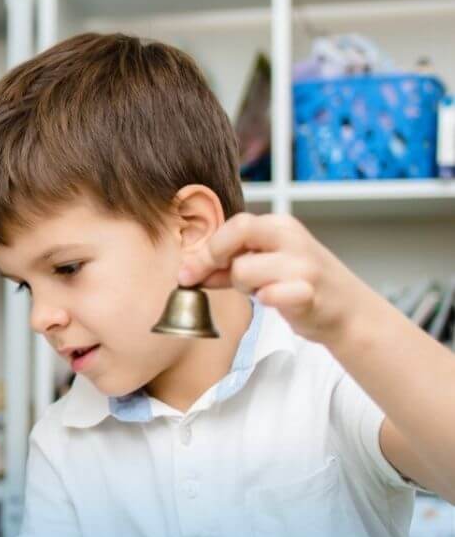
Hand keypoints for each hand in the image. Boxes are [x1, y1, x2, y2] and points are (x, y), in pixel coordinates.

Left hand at [177, 211, 373, 345]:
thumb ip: (227, 267)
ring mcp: (302, 265)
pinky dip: (265, 299)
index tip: (189, 271)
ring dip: (242, 285)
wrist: (349, 312)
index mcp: (280, 226)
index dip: (205, 248)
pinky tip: (272, 300)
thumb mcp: (264, 267)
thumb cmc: (301, 286)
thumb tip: (188, 271)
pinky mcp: (308, 293)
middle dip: (214, 255)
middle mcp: (291, 239)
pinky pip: (271, 294)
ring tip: (259, 291)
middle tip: (210, 277)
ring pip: (243, 270)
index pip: (233, 224)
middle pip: (239, 229)